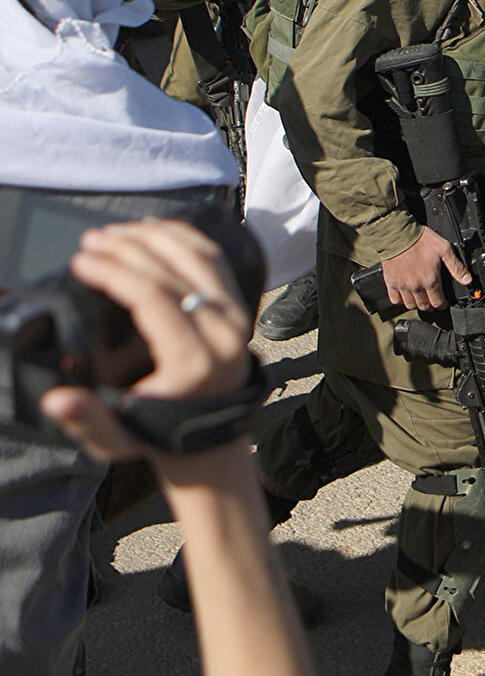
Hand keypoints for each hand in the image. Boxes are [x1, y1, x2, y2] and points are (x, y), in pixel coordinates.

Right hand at [39, 219, 251, 466]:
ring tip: (114, 231)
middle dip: (128, 248)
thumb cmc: (156, 436)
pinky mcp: (239, 309)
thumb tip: (55, 397)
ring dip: (156, 236)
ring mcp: (236, 317)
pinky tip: (152, 230)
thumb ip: (86, 418)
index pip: (154, 297)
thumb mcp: (116, 438)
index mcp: (193, 361)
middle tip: (90, 240)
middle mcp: (222, 334)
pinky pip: (215, 261)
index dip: (115, 272)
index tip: (80, 261)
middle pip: (175, 271)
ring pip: (200, 257)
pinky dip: (185, 238)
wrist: (208, 445)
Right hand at [380, 227, 471, 311]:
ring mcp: (402, 286)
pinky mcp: (391, 282)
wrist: (397, 234)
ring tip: (421, 299)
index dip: (443, 304)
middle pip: (424, 306)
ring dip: (417, 305)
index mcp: (430, 279)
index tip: (443, 303)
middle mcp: (416, 286)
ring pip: (410, 305)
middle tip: (433, 301)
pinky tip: (405, 296)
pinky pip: (394, 300)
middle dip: (431, 306)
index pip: (438, 302)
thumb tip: (467, 280)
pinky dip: (400, 301)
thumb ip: (456, 267)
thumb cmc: (420, 240)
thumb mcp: (444, 249)